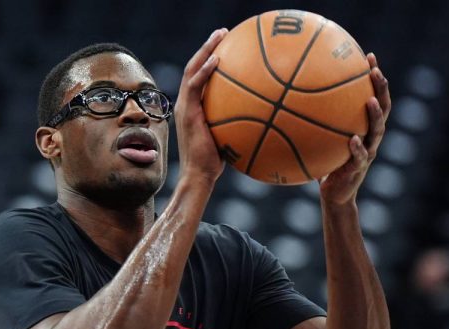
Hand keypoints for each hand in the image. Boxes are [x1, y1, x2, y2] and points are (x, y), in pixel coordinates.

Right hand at [174, 28, 228, 184]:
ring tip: (220, 35)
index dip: (209, 58)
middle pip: (194, 67)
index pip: (198, 76)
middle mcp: (185, 103)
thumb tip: (264, 116)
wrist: (200, 176)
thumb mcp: (229, 137)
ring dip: (205, 50)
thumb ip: (237, 122)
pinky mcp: (187, 113)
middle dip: (208, 46)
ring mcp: (184, 107)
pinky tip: (218, 59)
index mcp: (193, 107)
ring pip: (192, 70)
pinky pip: (195, 86)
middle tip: (223, 32)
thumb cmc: (216, 163)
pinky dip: (205, 71)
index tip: (225, 44)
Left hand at [319, 53, 390, 205]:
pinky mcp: (358, 170)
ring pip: (378, 131)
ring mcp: (368, 153)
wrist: (334, 196)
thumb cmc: (324, 164)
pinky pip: (360, 157)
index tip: (368, 56)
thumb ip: (310, 123)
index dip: (373, 78)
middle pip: (383, 108)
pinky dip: (357, 148)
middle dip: (381, 88)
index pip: (373, 96)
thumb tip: (285, 99)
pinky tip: (352, 139)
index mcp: (363, 127)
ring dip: (376, 115)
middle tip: (375, 71)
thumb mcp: (318, 141)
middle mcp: (370, 137)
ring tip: (370, 101)